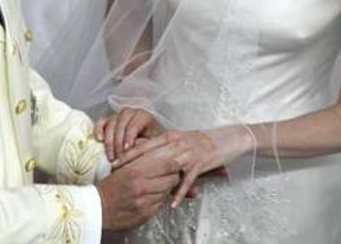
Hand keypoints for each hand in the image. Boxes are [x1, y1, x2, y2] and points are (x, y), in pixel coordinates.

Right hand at [95, 107, 162, 161]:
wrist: (148, 139)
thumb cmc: (152, 142)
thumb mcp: (154, 144)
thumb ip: (146, 145)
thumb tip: (134, 151)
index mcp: (143, 116)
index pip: (134, 124)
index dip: (129, 137)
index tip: (127, 150)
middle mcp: (130, 113)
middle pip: (121, 125)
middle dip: (118, 143)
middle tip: (118, 159)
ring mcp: (118, 116)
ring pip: (110, 124)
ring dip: (109, 142)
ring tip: (111, 157)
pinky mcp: (108, 120)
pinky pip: (101, 122)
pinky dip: (98, 130)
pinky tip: (99, 140)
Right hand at [96, 139, 182, 229]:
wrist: (97, 207)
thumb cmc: (110, 186)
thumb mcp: (124, 167)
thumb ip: (144, 160)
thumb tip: (166, 154)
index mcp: (136, 170)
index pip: (168, 164)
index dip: (175, 162)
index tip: (177, 161)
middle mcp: (141, 186)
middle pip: (172, 178)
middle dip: (174, 176)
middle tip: (168, 174)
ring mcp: (144, 202)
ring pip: (167, 192)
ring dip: (166, 189)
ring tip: (157, 185)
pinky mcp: (145, 214)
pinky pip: (160, 205)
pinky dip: (158, 200)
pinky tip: (150, 197)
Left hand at [113, 126, 253, 207]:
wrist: (226, 139)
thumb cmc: (200, 142)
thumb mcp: (179, 140)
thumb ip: (162, 147)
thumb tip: (142, 151)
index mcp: (169, 136)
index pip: (144, 144)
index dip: (128, 153)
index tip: (114, 161)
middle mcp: (176, 143)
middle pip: (151, 155)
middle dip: (134, 165)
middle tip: (118, 175)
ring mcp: (188, 153)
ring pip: (167, 167)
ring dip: (154, 180)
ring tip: (141, 192)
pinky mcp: (200, 164)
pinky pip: (187, 180)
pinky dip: (179, 192)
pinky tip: (172, 203)